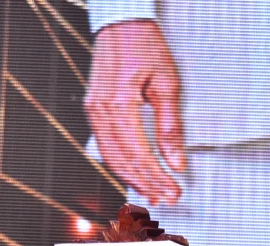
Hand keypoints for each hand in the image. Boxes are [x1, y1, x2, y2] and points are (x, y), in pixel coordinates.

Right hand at [85, 20, 184, 205]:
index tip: (174, 192)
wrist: (122, 23)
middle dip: (146, 183)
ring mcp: (93, 109)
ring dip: (132, 177)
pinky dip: (120, 162)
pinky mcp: (93, 107)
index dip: (156, 177)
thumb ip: (170, 127)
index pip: (139, 153)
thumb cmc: (146, 47)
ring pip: (110, 155)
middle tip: (168, 199)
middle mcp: (100, 109)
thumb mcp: (167, 85)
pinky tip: (136, 173)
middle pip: (122, 159)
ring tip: (153, 193)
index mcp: (118, 103)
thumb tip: (176, 162)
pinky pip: (105, 143)